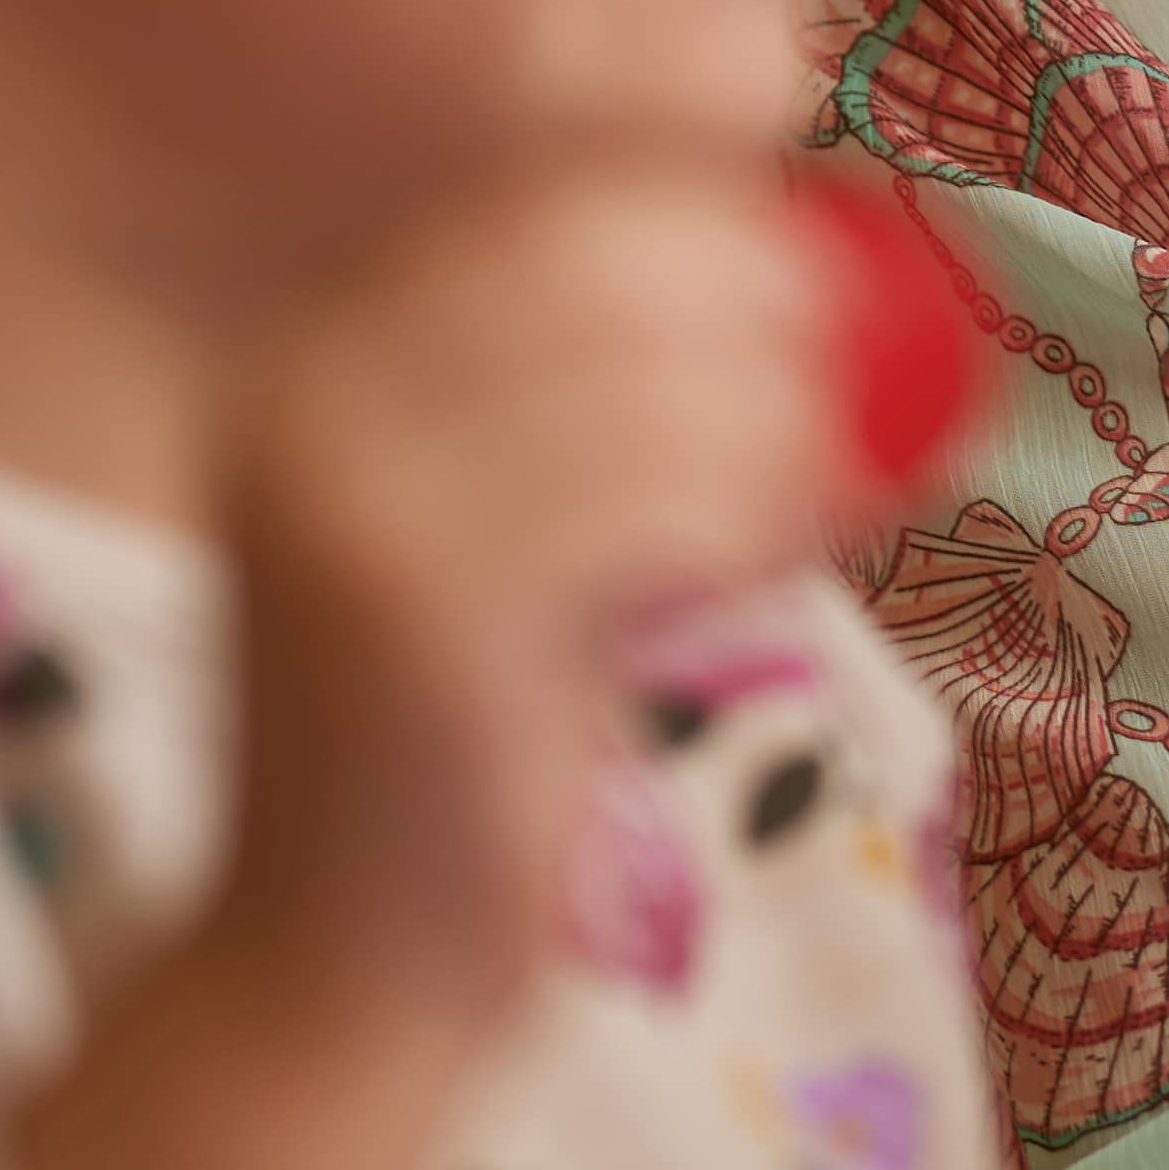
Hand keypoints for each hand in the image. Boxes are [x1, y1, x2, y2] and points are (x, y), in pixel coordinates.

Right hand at [28, 151, 904, 1169]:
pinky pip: (643, 509)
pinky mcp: (420, 619)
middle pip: (592, 263)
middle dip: (756, 295)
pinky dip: (746, 509)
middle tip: (858, 355)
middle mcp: (310, 402)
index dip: (699, 204)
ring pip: (638, 383)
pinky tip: (777, 550)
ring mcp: (352, 507)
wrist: (337, 969)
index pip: (534, 201)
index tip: (818, 262)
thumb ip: (603, 403)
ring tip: (822, 474)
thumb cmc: (462, 740)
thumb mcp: (513, 535)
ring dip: (773, 412)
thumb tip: (808, 262)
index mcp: (318, 356)